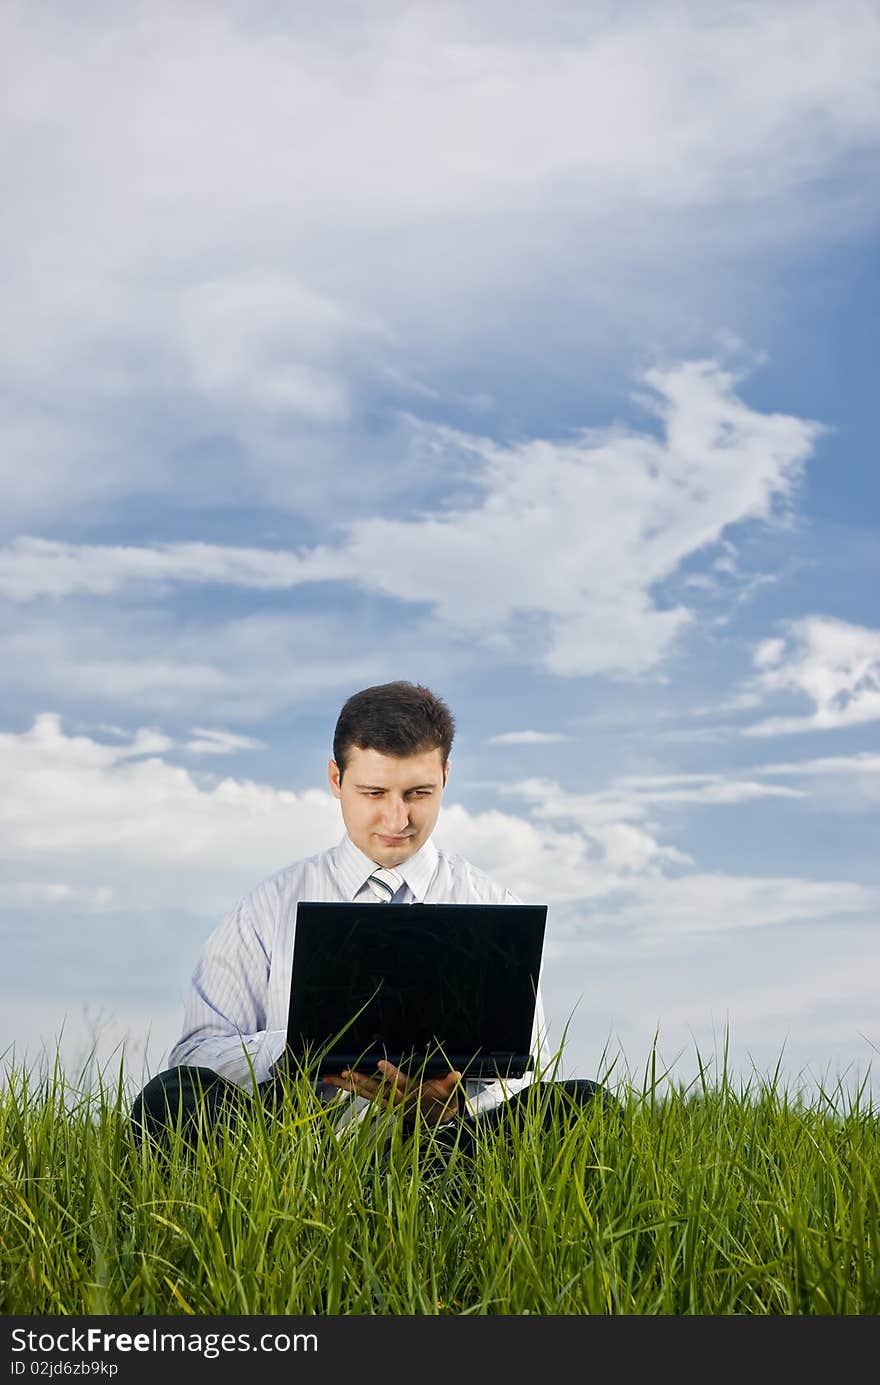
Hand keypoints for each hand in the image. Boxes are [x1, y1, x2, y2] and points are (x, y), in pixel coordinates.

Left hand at [323, 1059, 461, 1128]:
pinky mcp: (383, 1101)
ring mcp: (388, 1101)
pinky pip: (363, 1095)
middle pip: (377, 1090)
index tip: (380, 1063)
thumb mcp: (448, 1093)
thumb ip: (449, 1084)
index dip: (391, 1075)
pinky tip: (336, 1081)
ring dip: (349, 1086)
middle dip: (360, 1081)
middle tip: (345, 1072)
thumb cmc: (442, 1100)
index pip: (401, 1083)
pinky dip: (350, 1089)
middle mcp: (397, 1099)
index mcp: (412, 1093)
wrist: (436, 1119)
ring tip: (333, 1077)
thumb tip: (456, 1074)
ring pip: (366, 1093)